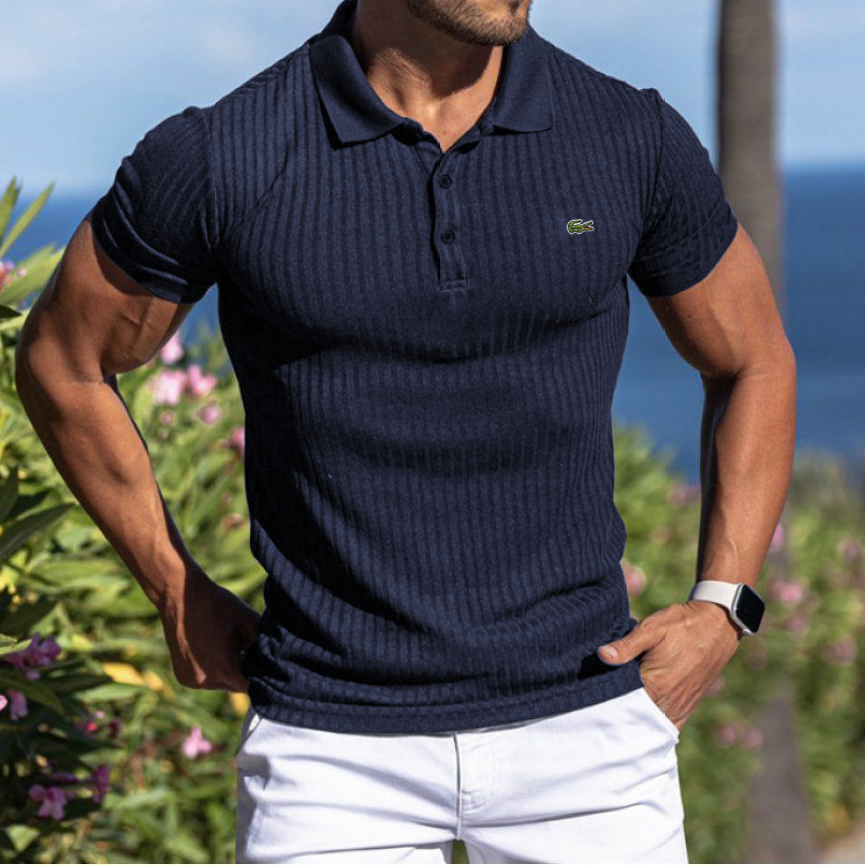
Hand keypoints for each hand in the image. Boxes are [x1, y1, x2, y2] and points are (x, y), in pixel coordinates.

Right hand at [157, 564, 260, 692]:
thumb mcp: (248, 619)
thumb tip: (278, 657)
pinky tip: (213, 648)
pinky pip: (206, 679)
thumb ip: (265, 641)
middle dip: (245, 670)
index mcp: (224, 668)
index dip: (262, 674)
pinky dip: (212, 669)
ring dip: (228, 671)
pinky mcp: (182, 678)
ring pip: (221, 684)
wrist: (179, 595)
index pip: (252, 685)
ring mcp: (192, 681)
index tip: (267, 663)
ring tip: (227, 644)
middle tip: (246, 647)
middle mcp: (205, 680)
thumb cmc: (217, 603)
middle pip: (237, 685)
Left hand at [597, 600, 742, 730]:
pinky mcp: (688, 706)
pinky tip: (640, 721)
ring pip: (652, 725)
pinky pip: (668, 724)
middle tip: (598, 709)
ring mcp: (680, 707)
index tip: (591, 698)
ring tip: (615, 715)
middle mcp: (668, 702)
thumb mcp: (652, 628)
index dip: (606, 703)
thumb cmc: (682, 625)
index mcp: (656, 685)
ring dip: (635, 721)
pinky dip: (654, 725)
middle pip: (636, 718)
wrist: (718, 627)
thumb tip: (602, 655)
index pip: (623, 705)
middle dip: (618, 715)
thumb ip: (627, 645)